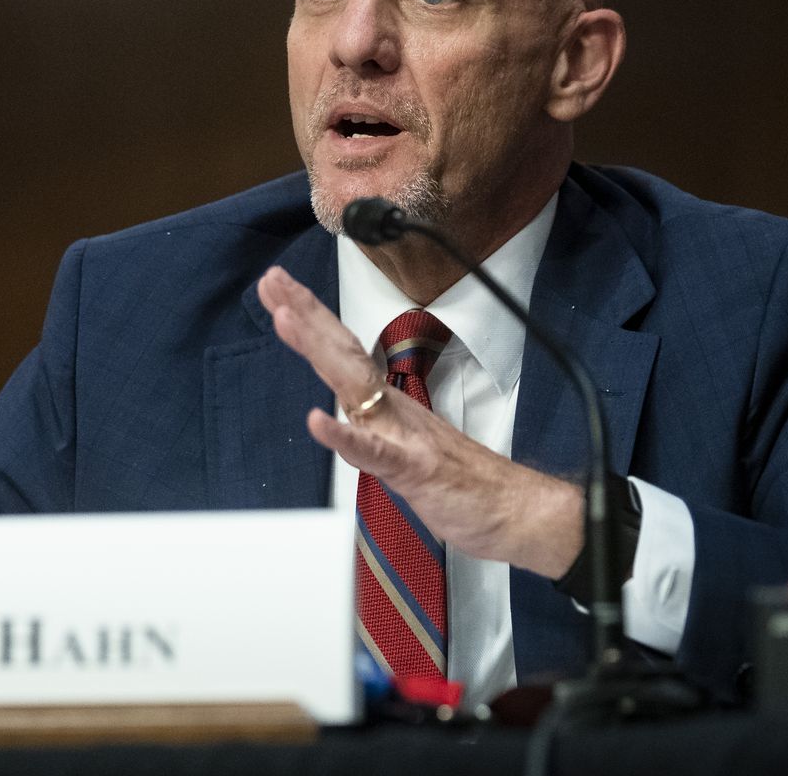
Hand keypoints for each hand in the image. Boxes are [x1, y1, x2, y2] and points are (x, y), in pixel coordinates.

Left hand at [256, 266, 584, 577]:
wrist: (514, 509)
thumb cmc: (463, 481)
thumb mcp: (404, 450)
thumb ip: (374, 430)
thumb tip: (345, 416)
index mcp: (386, 403)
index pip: (341, 352)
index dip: (310, 320)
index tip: (280, 289)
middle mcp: (391, 409)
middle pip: (340, 352)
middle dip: (305, 313)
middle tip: (273, 278)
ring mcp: (402, 435)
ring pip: (352, 385)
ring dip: (317, 350)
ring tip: (285, 319)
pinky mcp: (412, 468)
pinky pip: (373, 452)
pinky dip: (344, 435)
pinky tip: (316, 420)